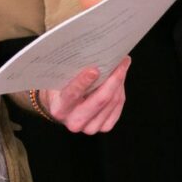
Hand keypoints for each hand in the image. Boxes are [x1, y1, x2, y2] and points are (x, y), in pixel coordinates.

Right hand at [10, 57, 130, 134]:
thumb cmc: (61, 87)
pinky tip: (120, 80)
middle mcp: (74, 122)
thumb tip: (94, 53)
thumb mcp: (60, 77)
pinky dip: (120, 92)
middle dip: (113, 79)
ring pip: (112, 102)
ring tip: (122, 65)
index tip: (94, 69)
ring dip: (119, 82)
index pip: (72, 94)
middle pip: (99, 100)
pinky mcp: (103, 128)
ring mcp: (89, 128)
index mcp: (59, 109)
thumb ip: (72, 69)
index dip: (83, 82)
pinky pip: (117, 108)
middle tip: (121, 61)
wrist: (62, 106)